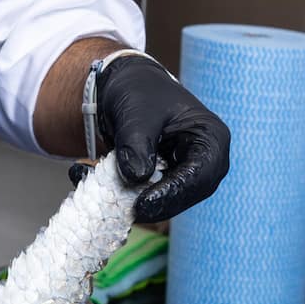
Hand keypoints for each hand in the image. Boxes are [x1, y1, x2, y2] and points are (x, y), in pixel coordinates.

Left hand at [80, 54, 230, 223]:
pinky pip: (148, 200)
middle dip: (155, 206)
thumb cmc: (138, 92)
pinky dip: (122, 198)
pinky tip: (94, 184)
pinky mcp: (164, 185)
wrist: (123, 92)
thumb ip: (137, 143)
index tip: (143, 204)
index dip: (173, 193)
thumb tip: (137, 177)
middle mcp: (204, 162)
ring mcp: (186, 176)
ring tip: (101, 193)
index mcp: (210, 138)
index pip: (200, 175)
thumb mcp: (136, 113)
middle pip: (187, 196)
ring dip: (134, 204)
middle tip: (125, 211)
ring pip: (166, 204)